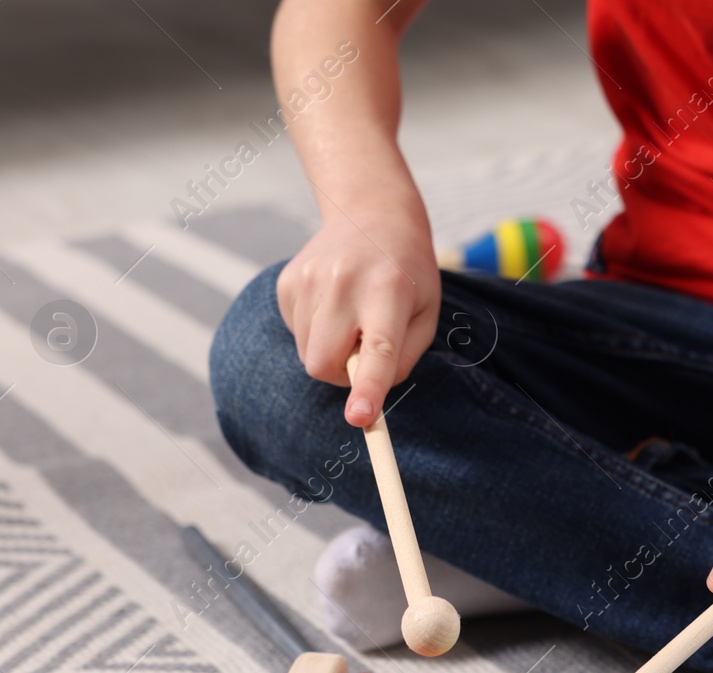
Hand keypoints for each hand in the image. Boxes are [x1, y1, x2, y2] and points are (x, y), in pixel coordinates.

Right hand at [276, 194, 439, 427]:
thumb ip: (401, 359)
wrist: (372, 214)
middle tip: (364, 351)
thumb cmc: (408, 274)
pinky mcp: (286, 282)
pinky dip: (315, 332)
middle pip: (325, 364)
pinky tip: (333, 303)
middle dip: (341, 376)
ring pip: (308, 354)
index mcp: (389, 291)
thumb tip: (365, 395)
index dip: (367, 388)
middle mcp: (344, 283)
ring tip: (352, 315)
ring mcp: (309, 279)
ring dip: (330, 351)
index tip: (360, 419)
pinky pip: (296, 334)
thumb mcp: (426, 314)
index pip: (377, 349)